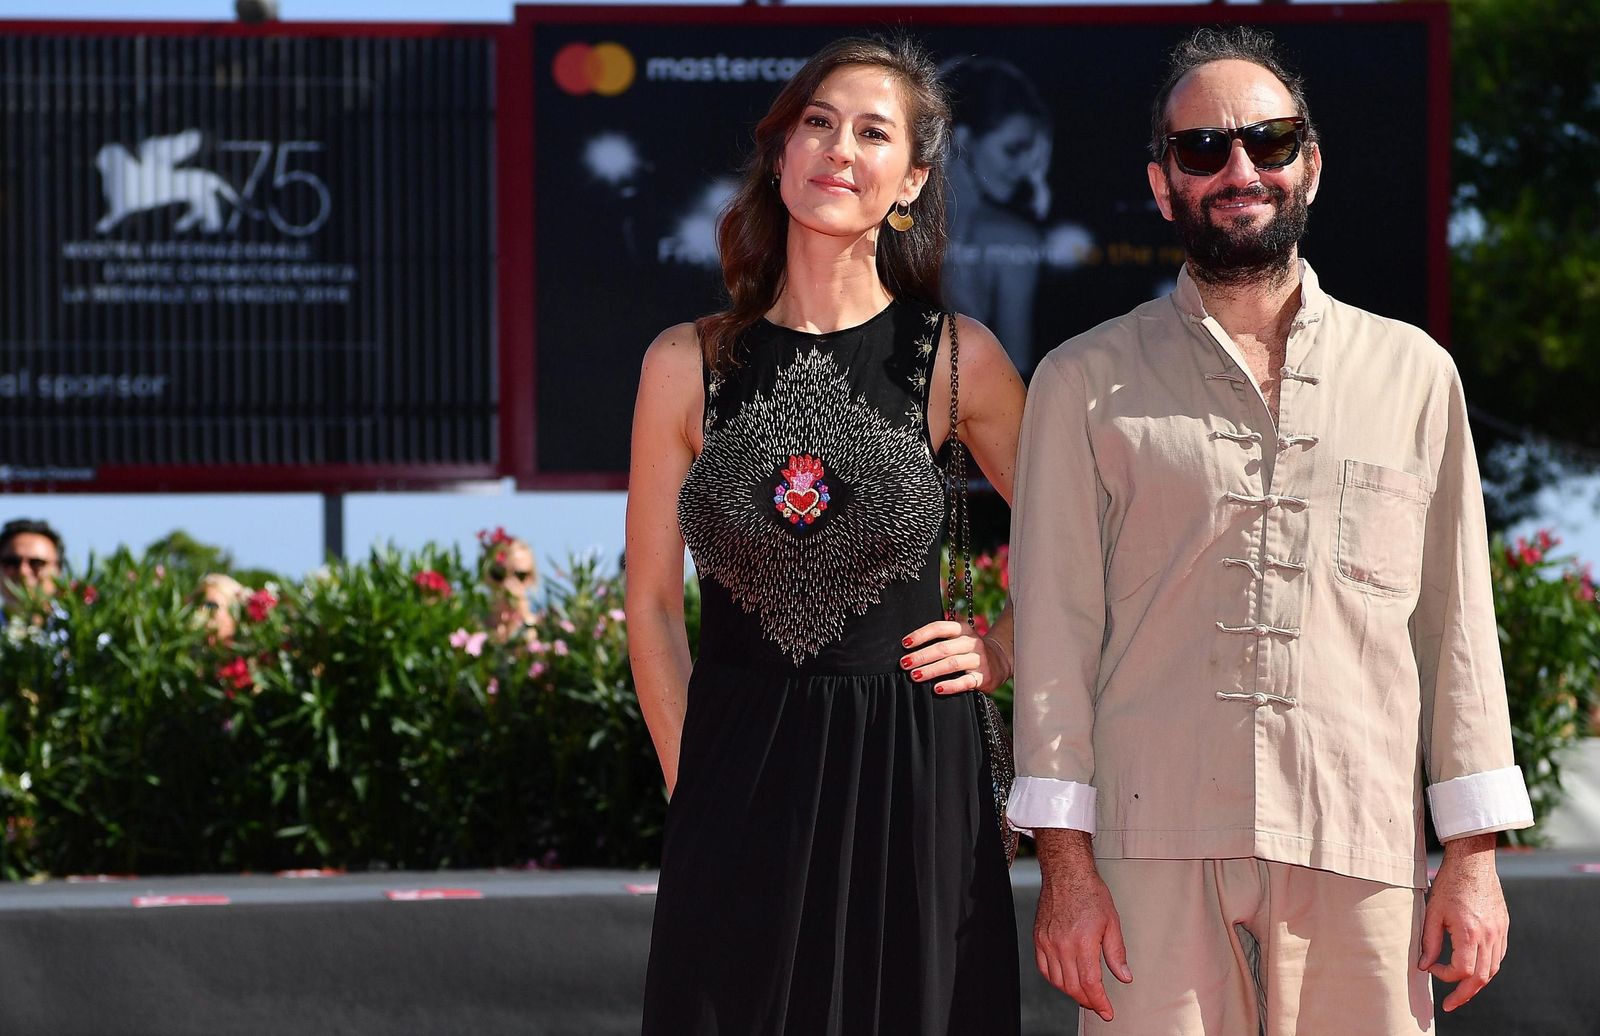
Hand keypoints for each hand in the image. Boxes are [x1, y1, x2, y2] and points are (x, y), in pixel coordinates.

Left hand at [899, 618, 1011, 694]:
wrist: (1000, 661)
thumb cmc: (968, 650)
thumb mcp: (957, 638)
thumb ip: (939, 639)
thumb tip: (908, 647)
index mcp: (962, 629)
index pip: (939, 628)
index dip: (921, 635)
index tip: (904, 643)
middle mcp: (971, 642)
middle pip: (943, 648)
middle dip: (921, 656)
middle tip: (904, 663)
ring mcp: (978, 659)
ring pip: (952, 664)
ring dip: (931, 670)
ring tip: (915, 675)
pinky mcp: (983, 677)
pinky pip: (965, 682)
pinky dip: (950, 686)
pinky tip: (937, 688)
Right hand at [1034, 830, 1131, 1020]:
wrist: (1066, 873)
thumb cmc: (1090, 893)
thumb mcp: (1112, 922)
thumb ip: (1116, 953)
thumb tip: (1124, 977)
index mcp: (1083, 941)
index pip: (1091, 983)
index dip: (1099, 1002)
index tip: (1107, 1012)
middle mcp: (1062, 944)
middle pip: (1073, 986)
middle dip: (1088, 1001)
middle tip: (1098, 1005)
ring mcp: (1047, 942)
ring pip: (1057, 981)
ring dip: (1072, 992)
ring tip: (1085, 993)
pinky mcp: (1038, 938)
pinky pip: (1044, 968)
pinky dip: (1055, 980)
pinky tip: (1066, 979)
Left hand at [1419, 833, 1508, 1011]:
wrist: (1473, 861)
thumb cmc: (1449, 884)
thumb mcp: (1432, 911)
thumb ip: (1429, 941)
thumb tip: (1424, 966)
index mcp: (1469, 933)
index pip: (1462, 971)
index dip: (1445, 976)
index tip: (1432, 968)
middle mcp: (1489, 935)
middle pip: (1482, 977)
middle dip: (1465, 994)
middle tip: (1450, 1005)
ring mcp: (1500, 932)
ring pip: (1493, 969)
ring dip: (1477, 982)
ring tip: (1460, 990)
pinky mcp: (1503, 926)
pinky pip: (1498, 955)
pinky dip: (1487, 967)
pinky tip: (1473, 968)